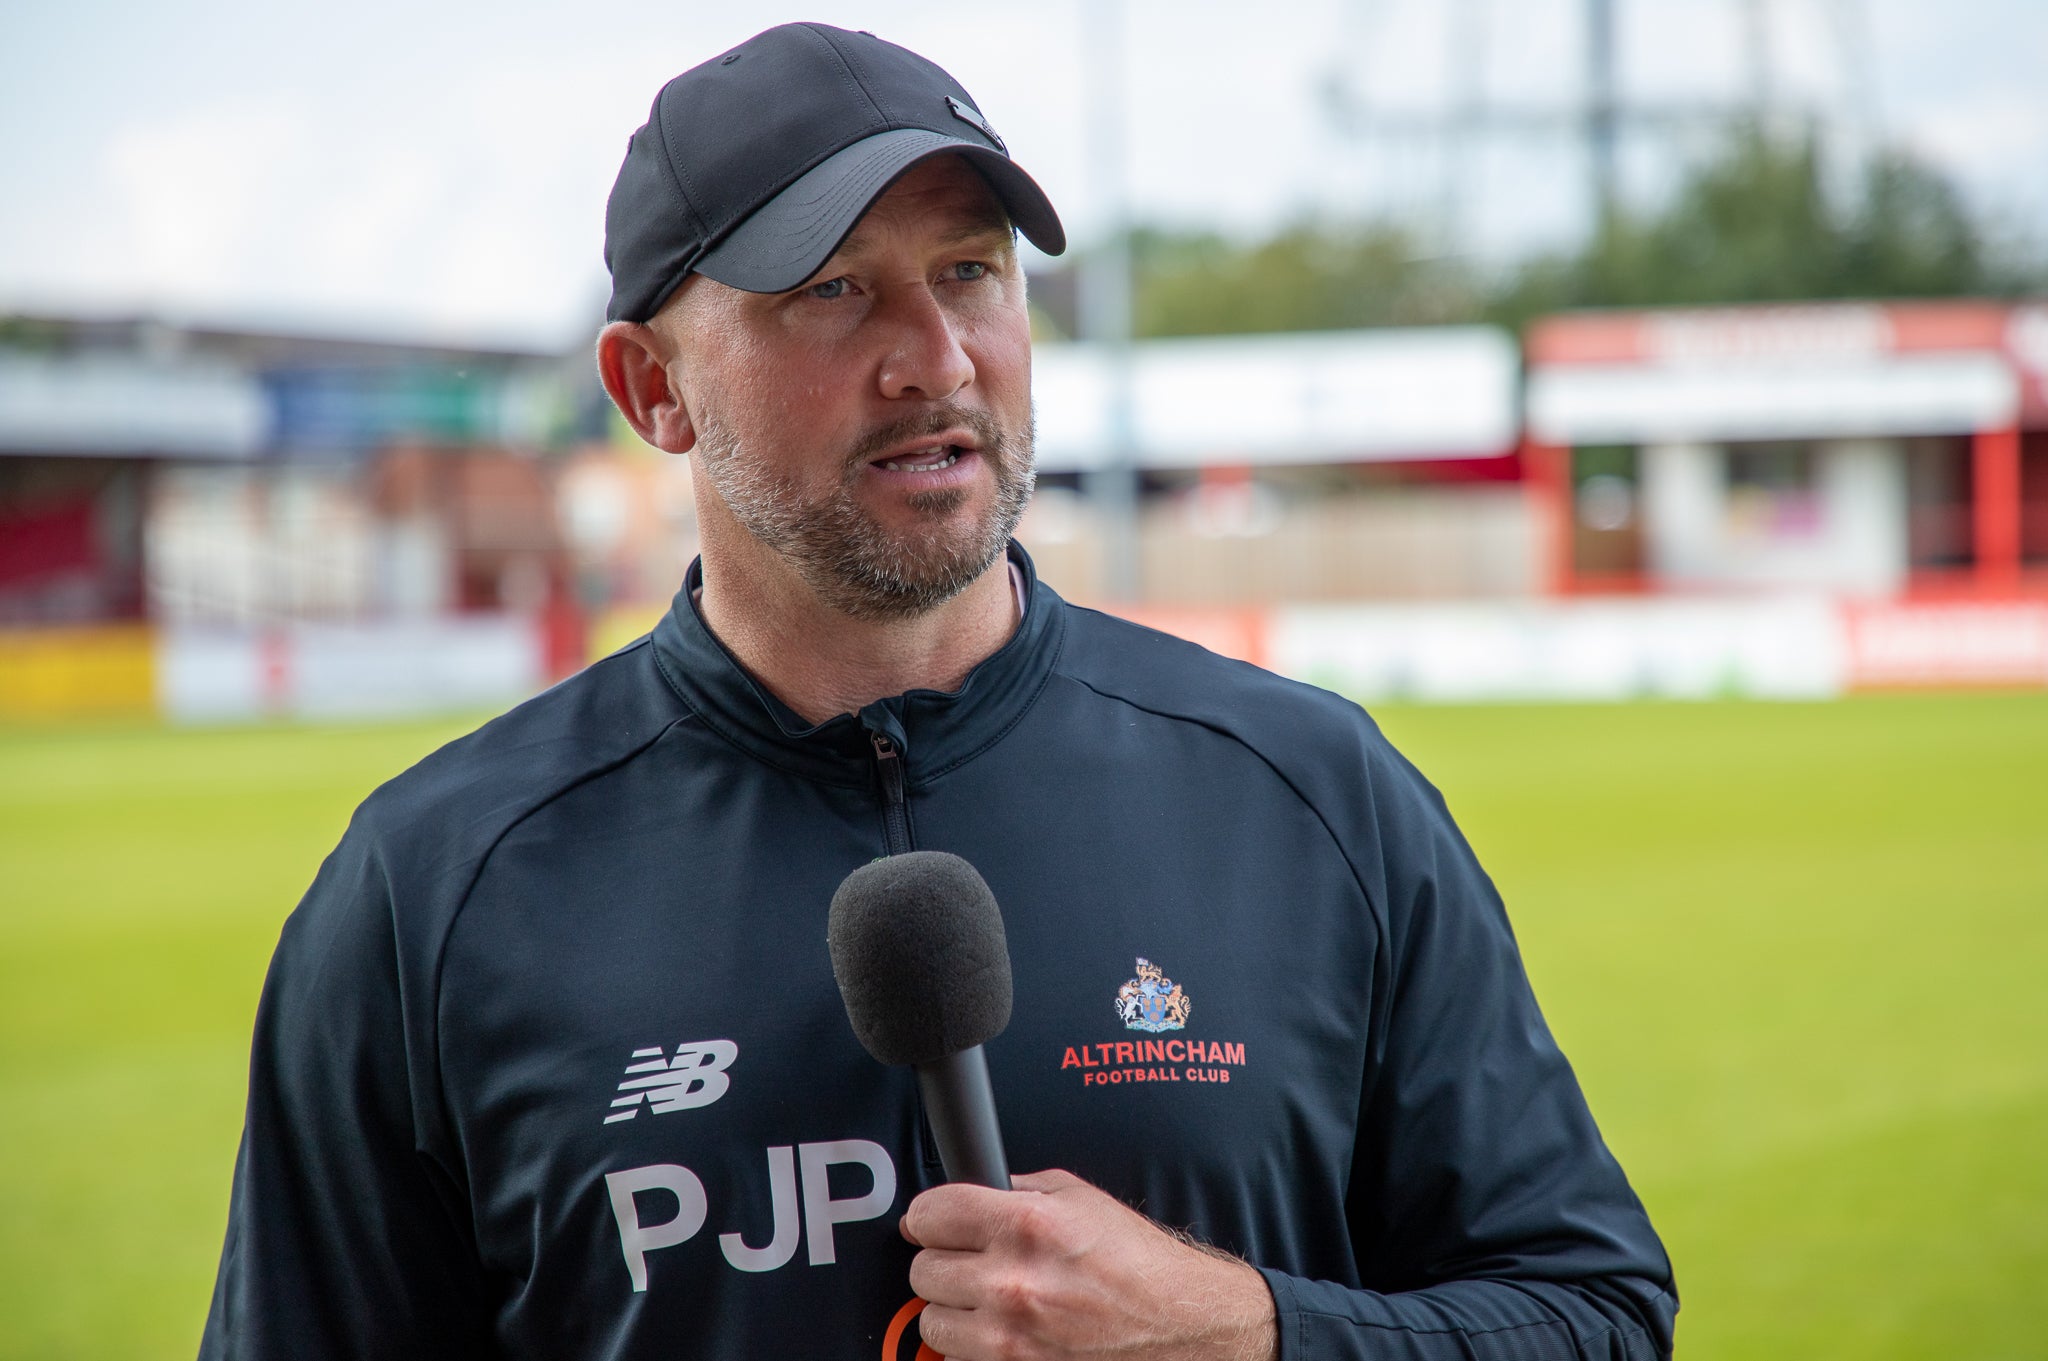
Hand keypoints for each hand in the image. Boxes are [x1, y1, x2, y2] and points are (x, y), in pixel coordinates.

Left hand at [899, 1169, 1277, 1360]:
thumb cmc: (1134, 1260)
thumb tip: (966, 1190)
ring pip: (932, 1321)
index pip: (930, 1214)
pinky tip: (1005, 1329)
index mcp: (1027, 1223)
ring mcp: (1011, 1337)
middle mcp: (1013, 1282)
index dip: (931, 1215)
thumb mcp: (1078, 1198)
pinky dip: (974, 1347)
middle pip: (923, 1269)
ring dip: (954, 1309)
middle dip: (944, 1261)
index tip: (938, 1221)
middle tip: (973, 1260)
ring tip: (989, 1298)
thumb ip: (1016, 1189)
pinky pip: (959, 1359)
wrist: (1176, 1324)